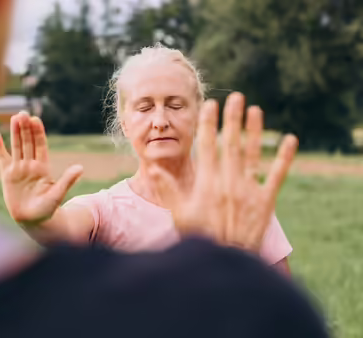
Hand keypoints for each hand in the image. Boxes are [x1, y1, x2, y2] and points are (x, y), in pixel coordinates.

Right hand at [0, 111, 82, 224]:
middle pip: (27, 142)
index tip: (35, 120)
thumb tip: (80, 168)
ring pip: (16, 147)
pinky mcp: (7, 175)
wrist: (32, 221)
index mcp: (43, 167)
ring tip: (14, 118)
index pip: (40, 145)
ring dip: (14, 133)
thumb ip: (67, 180)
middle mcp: (31, 165)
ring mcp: (18, 169)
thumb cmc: (47, 210)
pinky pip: (2, 158)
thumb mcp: (58, 194)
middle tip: (23, 113)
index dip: (38, 133)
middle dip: (25, 128)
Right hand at [155, 93, 297, 251]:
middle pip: (230, 143)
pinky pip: (277, 175)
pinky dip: (284, 158)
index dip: (208, 124)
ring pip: (252, 154)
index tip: (210, 105)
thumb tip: (152, 168)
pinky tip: (290, 140)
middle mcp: (228, 182)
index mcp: (207, 184)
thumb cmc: (200, 238)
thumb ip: (167, 190)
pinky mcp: (266, 202)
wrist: (226, 261)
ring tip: (257, 110)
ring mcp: (248, 191)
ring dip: (255, 131)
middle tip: (236, 97)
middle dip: (232, 118)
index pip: (207, 147)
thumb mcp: (179, 215)